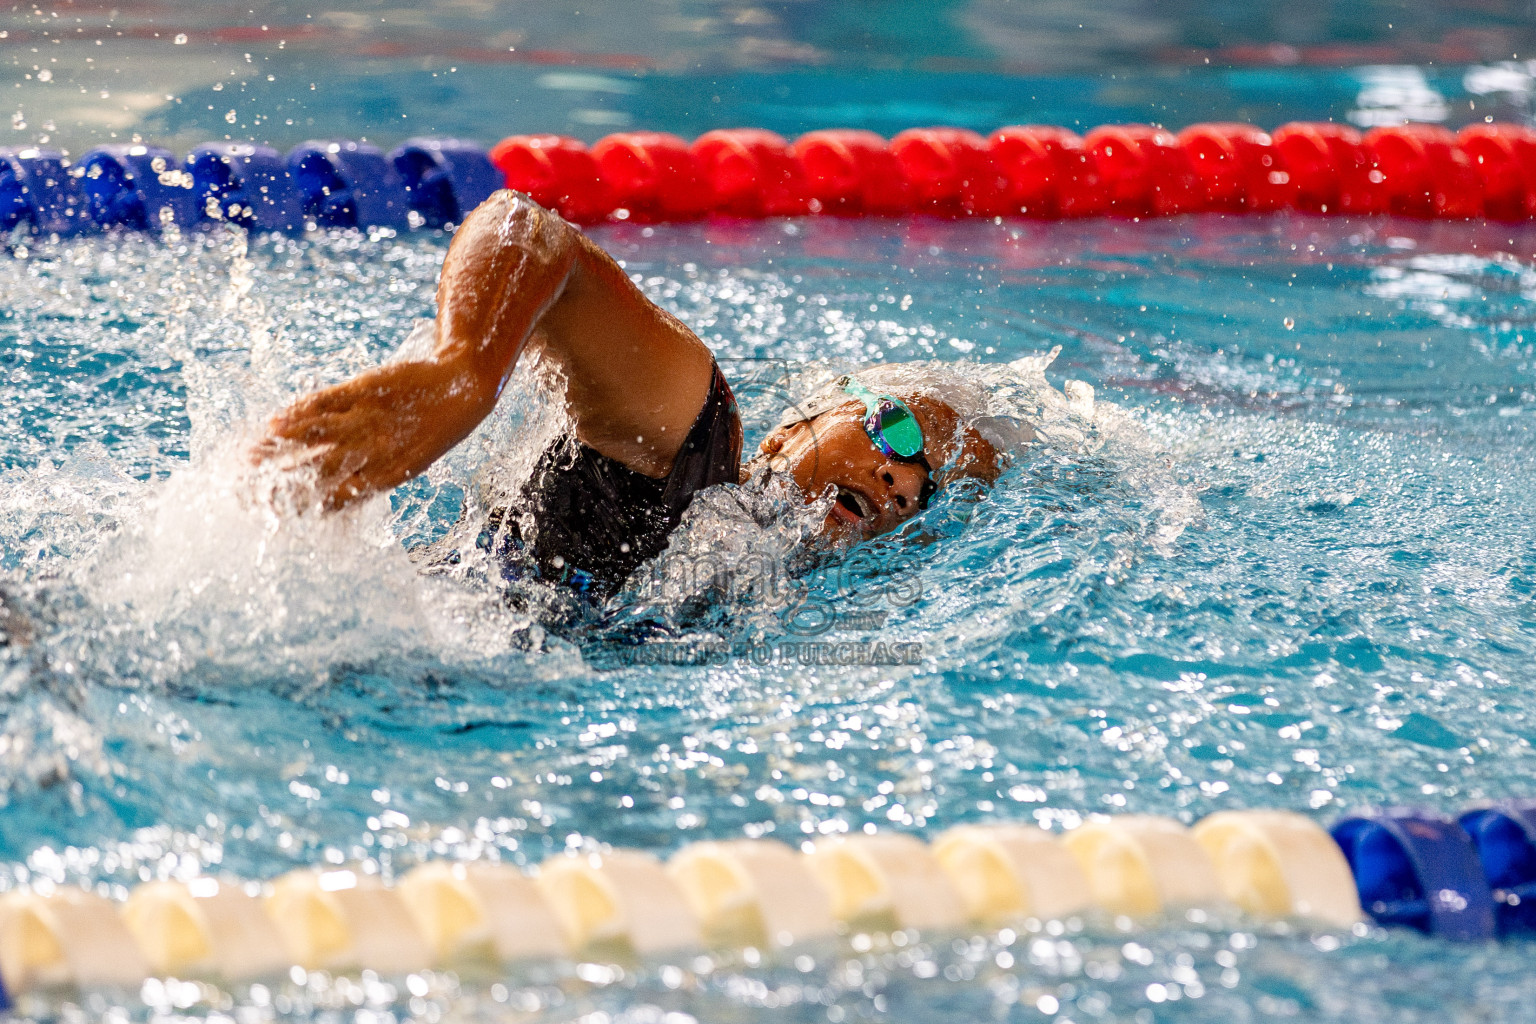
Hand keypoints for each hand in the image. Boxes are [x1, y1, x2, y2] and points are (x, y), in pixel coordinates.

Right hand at [250, 360, 492, 510]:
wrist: (463, 390)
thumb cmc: (431, 431)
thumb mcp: (409, 463)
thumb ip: (372, 480)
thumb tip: (337, 503)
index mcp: (386, 476)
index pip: (337, 499)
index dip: (306, 509)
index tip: (275, 517)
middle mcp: (374, 450)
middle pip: (320, 470)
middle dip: (283, 482)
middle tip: (252, 493)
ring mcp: (367, 419)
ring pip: (317, 435)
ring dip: (281, 446)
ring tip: (251, 455)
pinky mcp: (365, 391)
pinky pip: (326, 403)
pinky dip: (300, 412)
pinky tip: (275, 420)